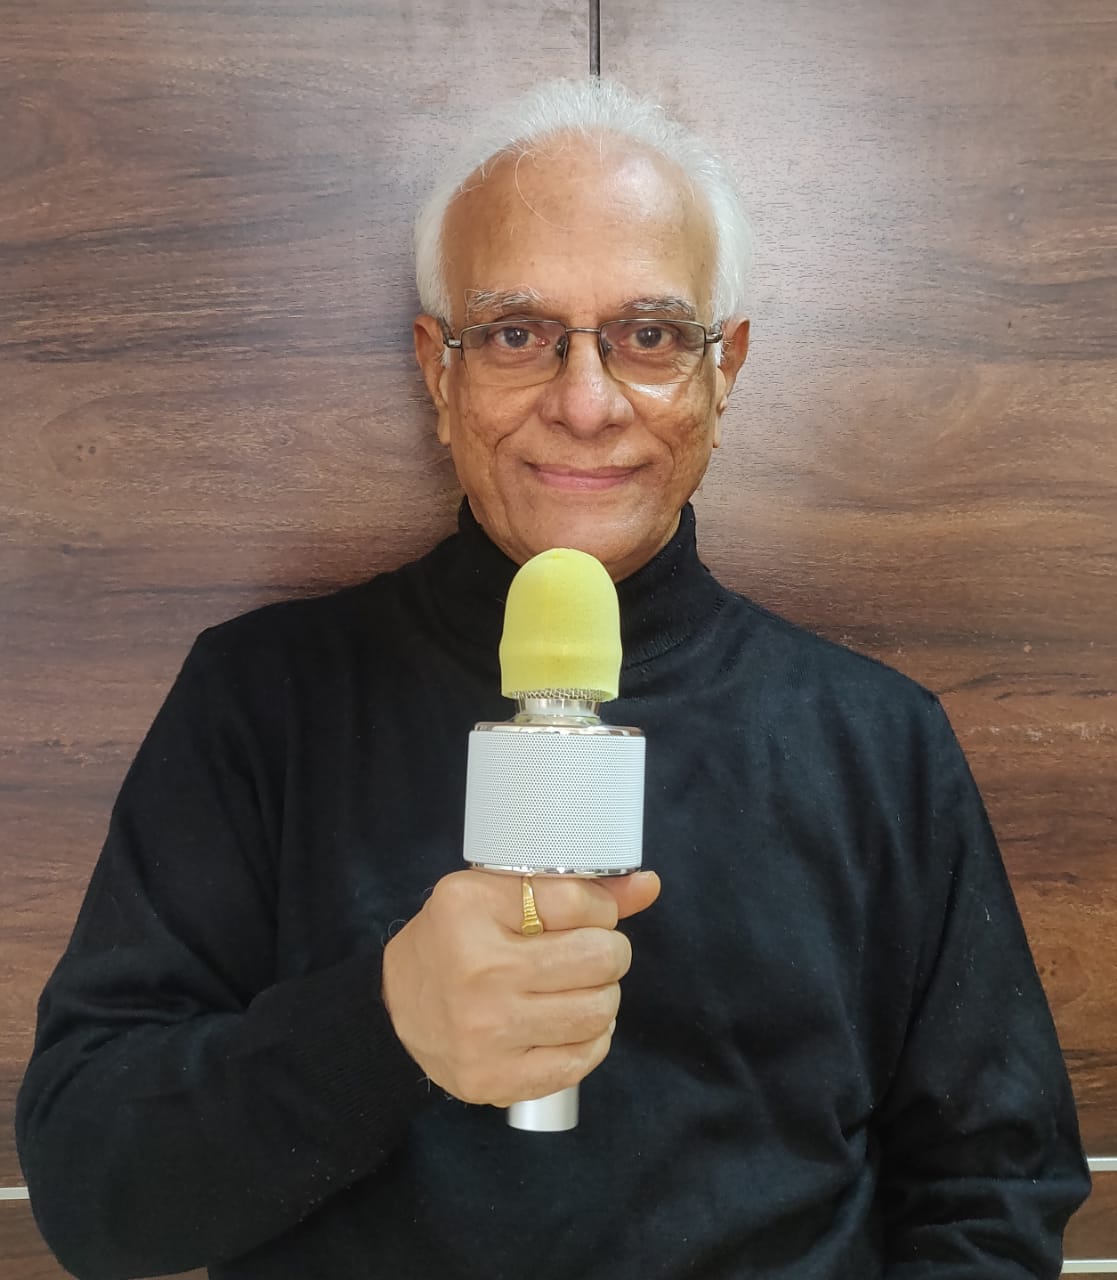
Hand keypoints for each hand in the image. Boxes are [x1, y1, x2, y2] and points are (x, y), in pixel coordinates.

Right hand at [381, 869, 660, 1106]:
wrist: (395, 1007)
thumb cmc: (454, 939)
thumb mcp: (496, 894)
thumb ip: (575, 889)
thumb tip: (649, 885)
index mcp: (470, 907)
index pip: (579, 901)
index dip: (601, 909)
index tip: (591, 917)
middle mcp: (477, 970)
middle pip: (598, 958)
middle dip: (610, 952)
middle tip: (594, 953)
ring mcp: (485, 1032)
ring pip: (598, 1011)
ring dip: (603, 996)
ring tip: (580, 988)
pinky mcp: (494, 1080)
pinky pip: (580, 1061)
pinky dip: (591, 1040)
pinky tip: (571, 1024)